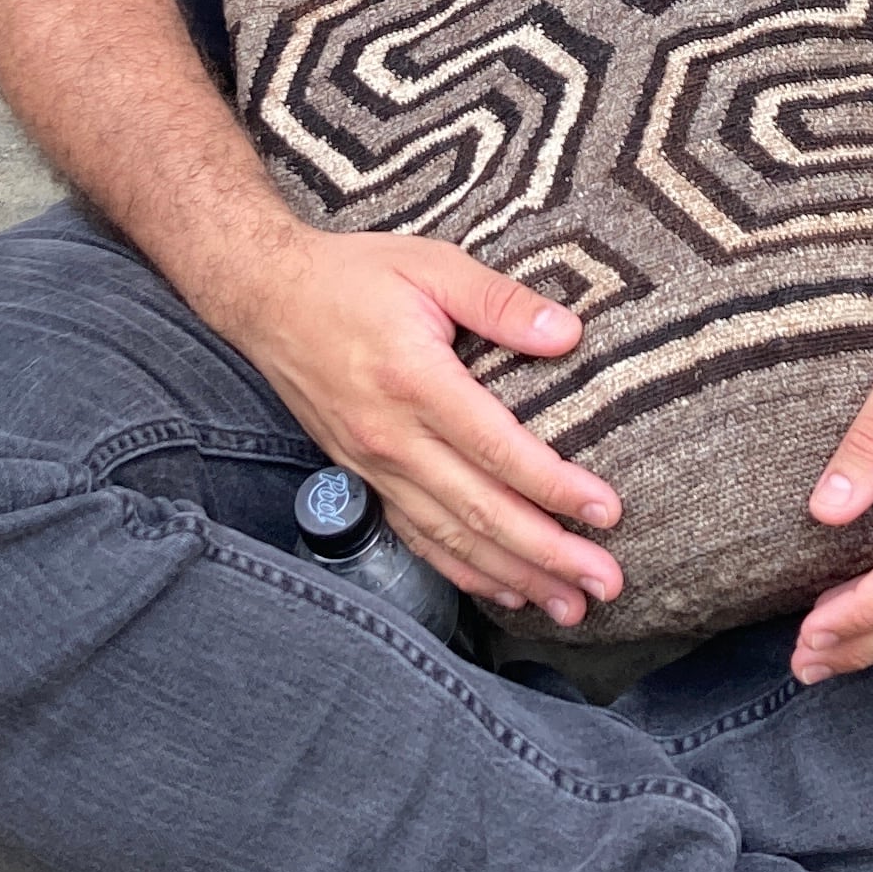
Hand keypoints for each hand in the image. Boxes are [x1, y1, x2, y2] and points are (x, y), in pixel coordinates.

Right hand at [224, 229, 624, 627]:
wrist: (265, 297)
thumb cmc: (353, 275)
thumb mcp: (431, 265)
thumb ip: (500, 302)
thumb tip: (568, 333)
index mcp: (416, 381)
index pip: (498, 451)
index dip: (556, 488)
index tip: (607, 512)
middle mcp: (393, 436)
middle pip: (482, 511)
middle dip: (549, 554)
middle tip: (606, 584)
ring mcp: (374, 465)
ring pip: (452, 537)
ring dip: (514, 577)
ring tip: (568, 607)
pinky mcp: (363, 477)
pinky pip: (416, 537)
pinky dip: (462, 571)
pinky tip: (503, 591)